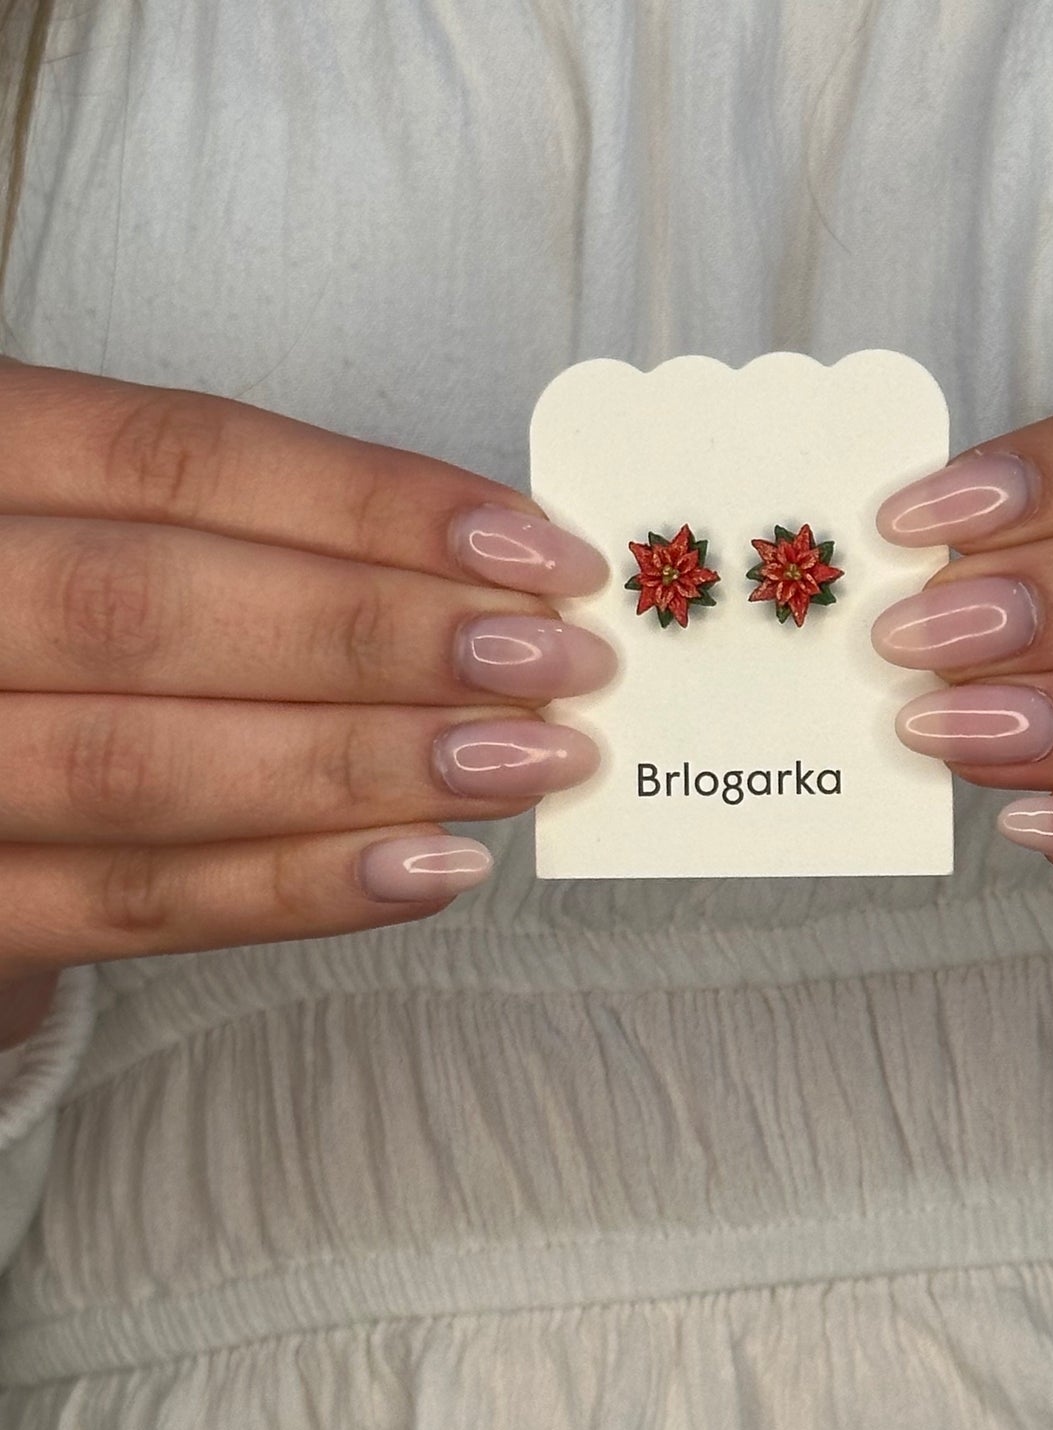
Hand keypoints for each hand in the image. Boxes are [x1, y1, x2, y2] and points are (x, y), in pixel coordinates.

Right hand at [0, 362, 613, 1048]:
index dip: (375, 506)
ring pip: (147, 765)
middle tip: (560, 664)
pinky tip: (436, 866)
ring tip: (531, 761)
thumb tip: (487, 568)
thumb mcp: (101, 526)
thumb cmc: (52, 622)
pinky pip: (128, 907)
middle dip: (385, 637)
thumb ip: (250, 538)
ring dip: (369, 766)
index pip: (179, 459)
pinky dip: (295, 889)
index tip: (538, 552)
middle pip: (158, 608)